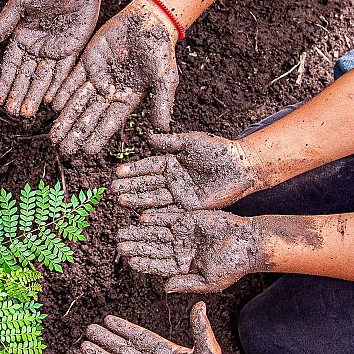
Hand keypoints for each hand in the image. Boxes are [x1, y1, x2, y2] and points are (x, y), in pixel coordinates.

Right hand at [0, 0, 102, 117]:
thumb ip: (8, 19)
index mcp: (21, 35)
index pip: (10, 64)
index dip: (4, 81)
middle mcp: (36, 47)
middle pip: (25, 76)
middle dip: (18, 94)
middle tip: (11, 113)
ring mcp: (54, 50)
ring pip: (43, 78)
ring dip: (35, 96)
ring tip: (26, 113)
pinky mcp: (72, 50)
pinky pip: (64, 72)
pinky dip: (57, 87)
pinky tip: (51, 101)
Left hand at [49, 0, 179, 155]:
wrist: (148, 20)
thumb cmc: (160, 48)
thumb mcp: (165, 77)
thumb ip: (162, 102)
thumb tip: (163, 130)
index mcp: (128, 99)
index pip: (110, 122)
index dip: (99, 136)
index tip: (87, 151)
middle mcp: (110, 92)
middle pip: (90, 116)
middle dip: (76, 133)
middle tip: (63, 149)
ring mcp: (97, 77)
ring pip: (78, 101)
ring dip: (66, 118)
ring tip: (54, 135)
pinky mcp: (88, 62)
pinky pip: (72, 80)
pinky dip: (63, 92)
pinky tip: (53, 106)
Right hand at [81, 303, 227, 353]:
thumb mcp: (208, 353)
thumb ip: (200, 330)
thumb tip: (200, 304)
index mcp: (165, 352)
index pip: (139, 337)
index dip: (123, 328)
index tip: (107, 319)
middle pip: (124, 350)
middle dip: (106, 340)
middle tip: (88, 330)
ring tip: (85, 348)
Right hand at [110, 132, 257, 210]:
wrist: (240, 166)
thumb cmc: (217, 150)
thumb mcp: (192, 142)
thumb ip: (171, 142)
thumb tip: (149, 138)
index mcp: (171, 163)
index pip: (148, 167)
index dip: (133, 170)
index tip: (117, 172)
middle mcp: (173, 180)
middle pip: (147, 183)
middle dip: (130, 186)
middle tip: (113, 189)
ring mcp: (180, 194)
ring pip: (155, 198)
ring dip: (138, 200)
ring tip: (121, 200)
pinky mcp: (189, 207)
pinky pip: (170, 211)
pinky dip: (156, 214)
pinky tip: (142, 216)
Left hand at [117, 207, 267, 292]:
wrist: (250, 242)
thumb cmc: (233, 266)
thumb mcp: (210, 281)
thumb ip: (187, 283)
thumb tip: (164, 289)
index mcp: (182, 266)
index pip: (158, 265)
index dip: (144, 263)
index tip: (129, 261)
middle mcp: (179, 249)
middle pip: (153, 248)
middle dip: (136, 246)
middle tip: (119, 244)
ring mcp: (183, 233)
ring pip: (156, 232)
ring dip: (140, 232)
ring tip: (123, 230)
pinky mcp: (188, 218)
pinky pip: (169, 217)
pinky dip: (156, 217)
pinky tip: (142, 218)